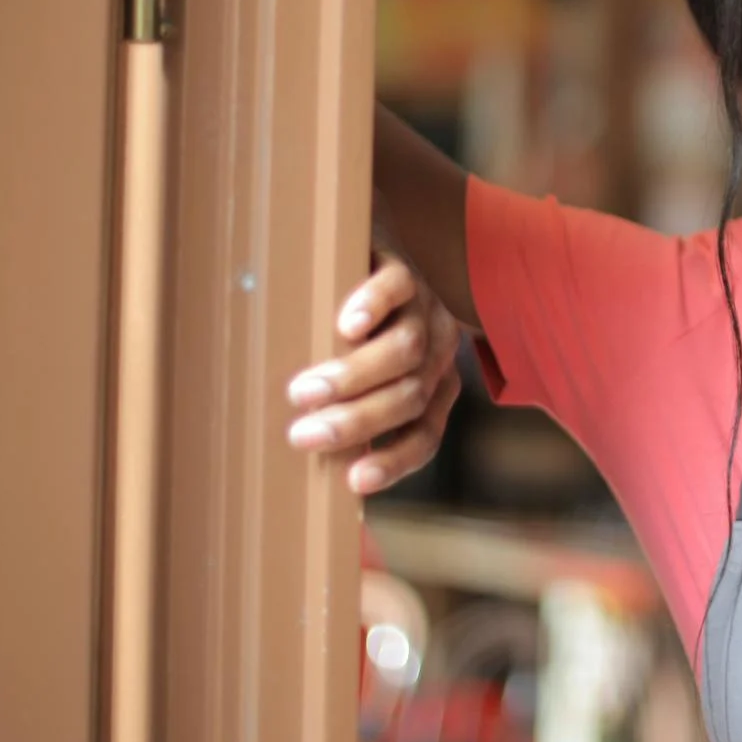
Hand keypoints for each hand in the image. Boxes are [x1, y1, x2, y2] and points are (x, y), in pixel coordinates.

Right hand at [285, 250, 461, 493]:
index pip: (424, 434)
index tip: (353, 481)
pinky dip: (373, 307)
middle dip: (356, 421)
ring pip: (405, 349)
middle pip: (409, 395)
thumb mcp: (361, 383)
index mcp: (433, 387)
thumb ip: (349, 415)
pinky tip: (346, 324)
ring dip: (353, 377)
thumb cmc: (354, 338)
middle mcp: (438, 352)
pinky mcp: (404, 270)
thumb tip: (305, 463)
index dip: (395, 461)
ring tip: (303, 391)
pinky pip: (397, 288)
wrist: (363, 260)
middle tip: (304, 434)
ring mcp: (424, 309)